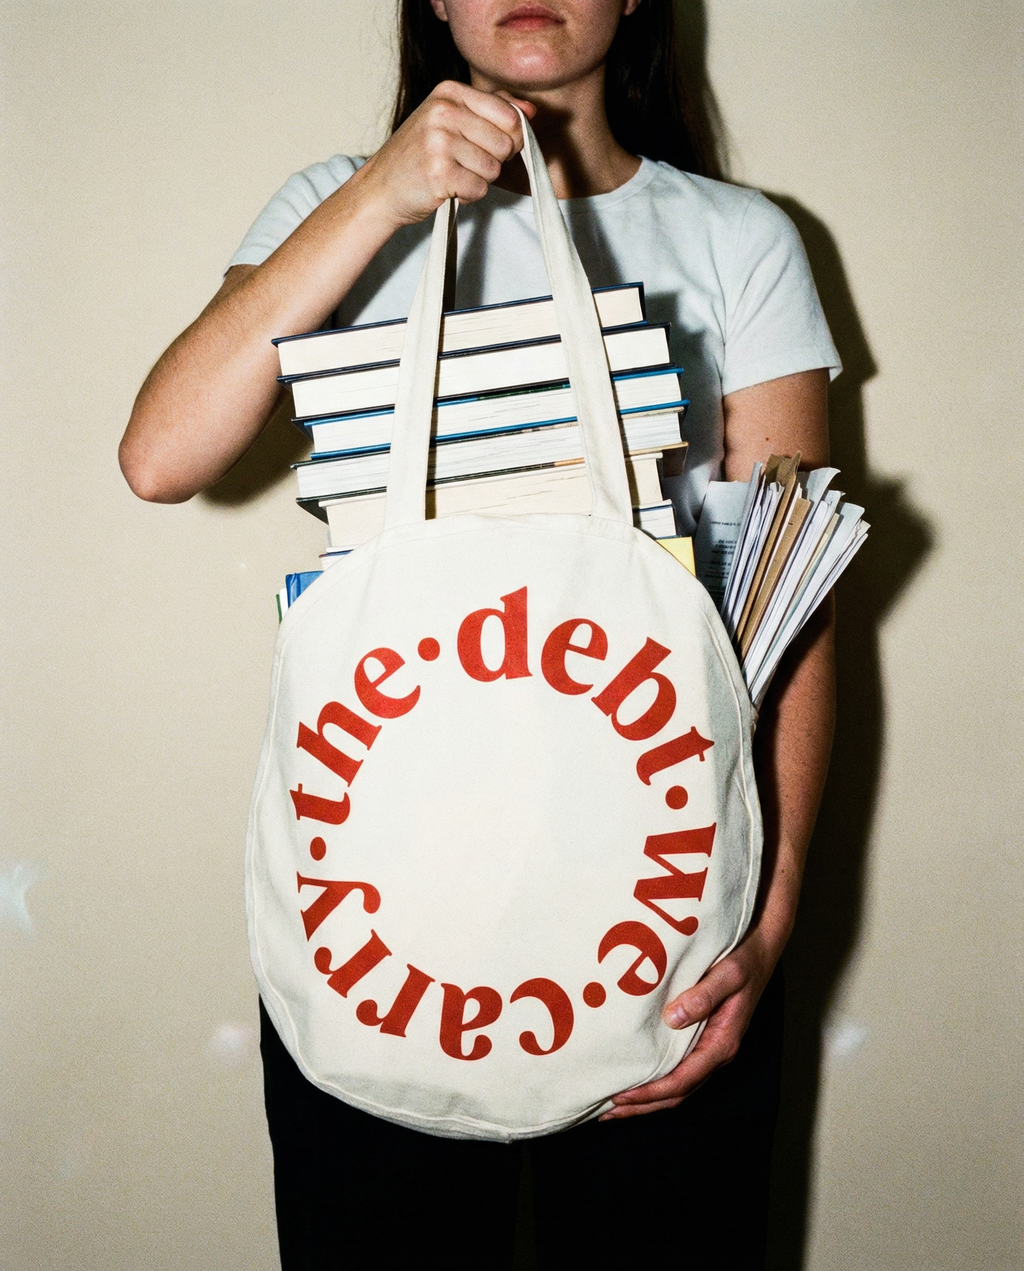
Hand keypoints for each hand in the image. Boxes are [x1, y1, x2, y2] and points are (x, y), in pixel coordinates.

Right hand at [354, 81, 535, 229]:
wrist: (381, 188)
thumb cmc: (419, 156)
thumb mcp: (450, 120)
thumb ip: (492, 110)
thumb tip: (530, 111)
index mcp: (449, 92)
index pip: (510, 115)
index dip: (506, 139)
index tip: (482, 146)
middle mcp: (444, 112)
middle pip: (505, 144)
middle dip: (491, 161)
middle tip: (461, 163)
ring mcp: (439, 142)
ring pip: (494, 169)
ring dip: (478, 180)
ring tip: (452, 175)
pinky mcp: (439, 173)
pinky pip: (479, 189)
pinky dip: (468, 196)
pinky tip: (448, 189)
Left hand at [599, 923, 781, 1120]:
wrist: (759, 949)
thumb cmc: (744, 960)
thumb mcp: (728, 973)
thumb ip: (703, 995)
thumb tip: (672, 1018)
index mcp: (722, 1042)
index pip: (682, 1080)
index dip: (651, 1092)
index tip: (621, 1097)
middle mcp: (716, 1052)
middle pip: (677, 1093)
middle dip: (643, 1106)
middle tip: (606, 1114)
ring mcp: (710, 1048)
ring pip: (677, 1086)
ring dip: (647, 1099)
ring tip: (614, 1107)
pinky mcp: (702, 1038)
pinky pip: (678, 1069)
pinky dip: (656, 1081)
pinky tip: (636, 1077)